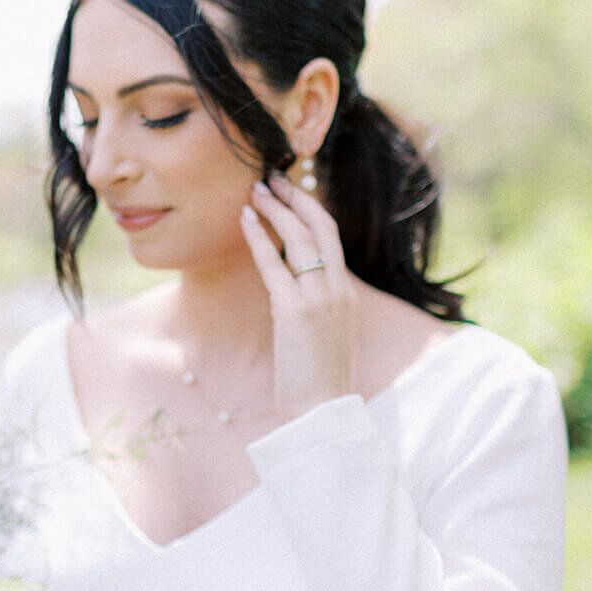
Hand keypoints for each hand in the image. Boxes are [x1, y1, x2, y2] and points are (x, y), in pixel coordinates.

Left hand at [240, 172, 354, 418]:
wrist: (323, 412)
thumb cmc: (319, 382)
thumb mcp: (323, 337)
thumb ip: (313, 309)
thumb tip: (289, 294)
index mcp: (346, 295)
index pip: (331, 239)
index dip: (310, 210)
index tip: (290, 193)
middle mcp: (338, 290)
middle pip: (321, 228)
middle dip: (295, 198)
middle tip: (270, 178)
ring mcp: (320, 299)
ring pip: (300, 239)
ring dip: (275, 210)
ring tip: (254, 191)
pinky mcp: (296, 312)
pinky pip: (275, 265)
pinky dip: (259, 238)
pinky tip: (244, 220)